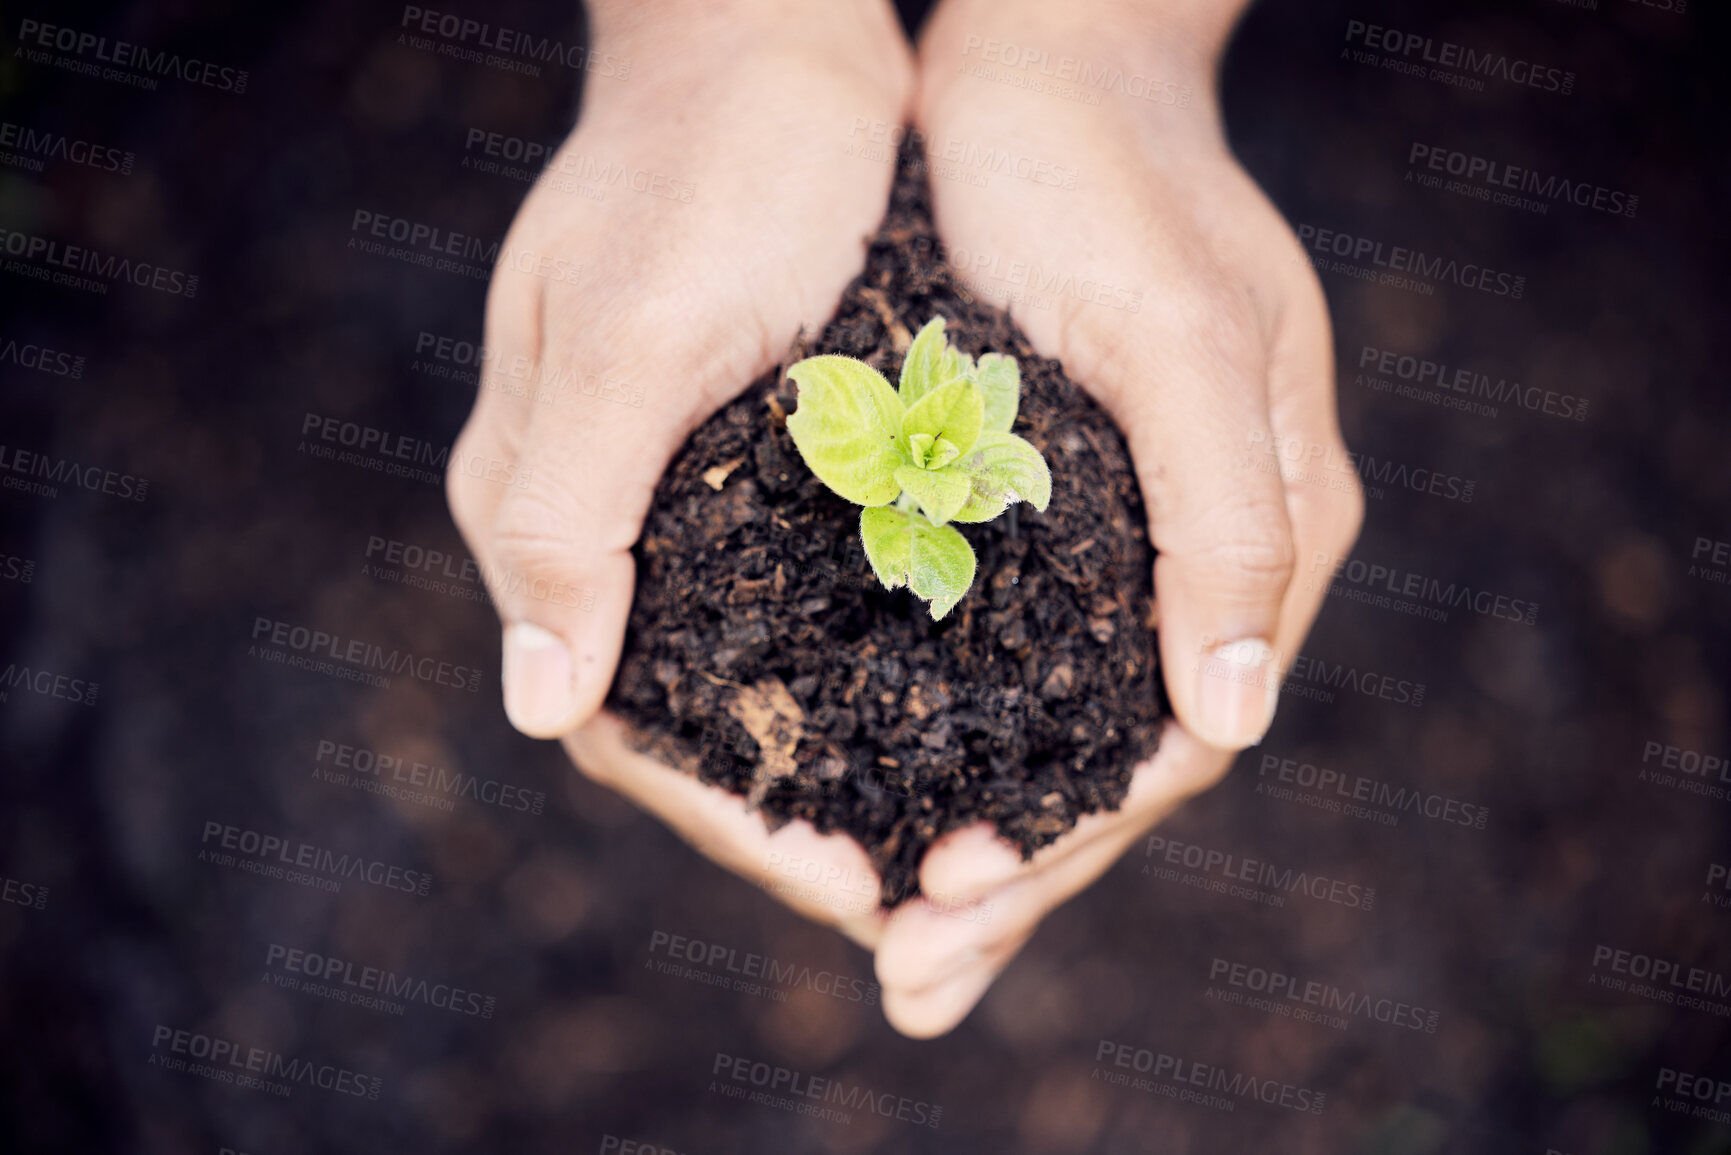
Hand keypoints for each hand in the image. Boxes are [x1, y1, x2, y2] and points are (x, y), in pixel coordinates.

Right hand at [447, 0, 912, 946]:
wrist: (765, 35)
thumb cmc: (699, 164)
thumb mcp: (630, 333)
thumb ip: (569, 517)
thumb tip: (538, 709)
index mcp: (547, 513)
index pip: (621, 730)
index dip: (733, 825)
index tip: (850, 888)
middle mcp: (610, 526)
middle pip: (696, 729)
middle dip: (803, 824)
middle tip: (927, 897)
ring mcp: (684, 500)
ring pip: (762, 681)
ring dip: (850, 767)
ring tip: (956, 834)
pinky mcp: (763, 466)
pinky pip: (812, 606)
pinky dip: (881, 673)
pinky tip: (970, 709)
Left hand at [869, 0, 1363, 1034]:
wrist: (1044, 64)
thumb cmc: (1118, 183)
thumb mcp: (1188, 339)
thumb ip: (1232, 527)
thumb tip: (1236, 719)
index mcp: (1269, 536)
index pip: (1176, 746)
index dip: (1069, 845)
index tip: (949, 913)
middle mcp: (1198, 558)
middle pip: (1108, 764)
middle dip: (1008, 878)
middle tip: (905, 975)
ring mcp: (1117, 539)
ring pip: (1046, 726)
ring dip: (967, 827)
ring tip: (874, 923)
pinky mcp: (1036, 509)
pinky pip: (996, 656)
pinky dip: (933, 733)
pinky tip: (862, 778)